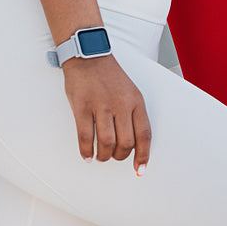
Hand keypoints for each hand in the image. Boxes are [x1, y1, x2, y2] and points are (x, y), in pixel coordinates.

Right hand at [62, 56, 150, 174]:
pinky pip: (86, 136)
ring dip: (104, 156)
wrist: (88, 56)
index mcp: (136, 100)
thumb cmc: (110, 77)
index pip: (144, 135)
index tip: (140, 169)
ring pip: (107, 143)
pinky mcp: (82, 106)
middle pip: (126, 143)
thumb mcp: (130, 91)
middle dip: (120, 156)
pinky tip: (87, 155)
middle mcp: (121, 104)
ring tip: (101, 156)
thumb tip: (135, 144)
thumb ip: (133, 114)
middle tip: (114, 156)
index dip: (143, 156)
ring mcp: (101, 105)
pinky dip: (86, 151)